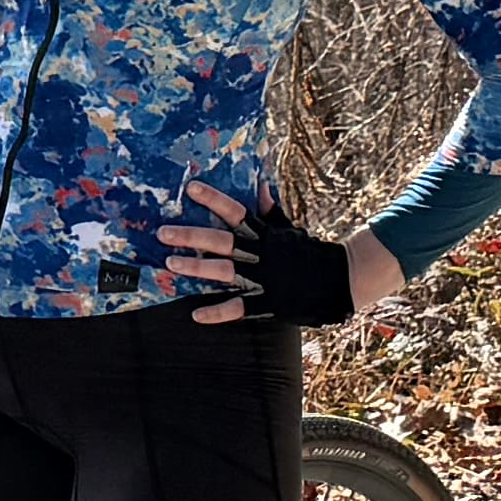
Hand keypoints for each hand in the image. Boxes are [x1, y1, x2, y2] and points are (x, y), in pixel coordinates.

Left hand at [157, 179, 389, 327]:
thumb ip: (271, 210)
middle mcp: (260, 254)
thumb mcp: (289, 228)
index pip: (236, 211)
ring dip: (196, 269)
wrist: (337, 279)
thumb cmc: (306, 250)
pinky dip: (218, 313)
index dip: (214, 199)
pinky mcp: (266, 302)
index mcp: (265, 233)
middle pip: (221, 242)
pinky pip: (239, 309)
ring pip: (225, 272)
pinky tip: (196, 315)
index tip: (190, 188)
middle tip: (163, 233)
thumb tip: (261, 186)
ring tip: (170, 264)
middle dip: (191, 237)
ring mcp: (262, 278)